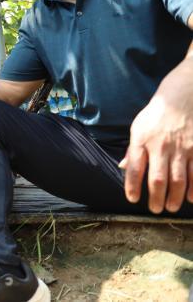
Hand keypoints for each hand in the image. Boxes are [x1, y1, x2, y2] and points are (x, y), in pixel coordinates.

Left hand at [121, 92, 192, 212]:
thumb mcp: (138, 128)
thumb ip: (133, 149)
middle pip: (157, 179)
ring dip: (175, 197)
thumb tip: (122, 167)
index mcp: (141, 141)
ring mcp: (180, 148)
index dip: (132, 186)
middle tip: (155, 209)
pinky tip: (190, 198)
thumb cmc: (156, 116)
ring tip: (171, 207)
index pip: (134, 168)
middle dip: (156, 198)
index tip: (132, 199)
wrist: (181, 98)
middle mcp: (160, 146)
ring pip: (178, 180)